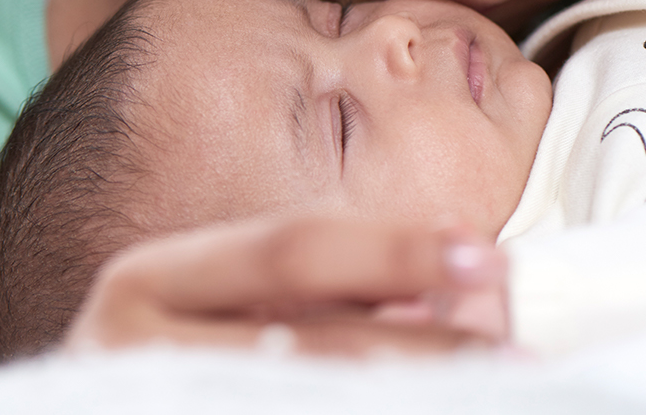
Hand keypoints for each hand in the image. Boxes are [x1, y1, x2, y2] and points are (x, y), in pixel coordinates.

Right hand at [63, 217, 508, 356]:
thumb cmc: (160, 363)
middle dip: (425, 346)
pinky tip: (414, 412)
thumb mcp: (214, 310)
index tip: (485, 254)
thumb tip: (449, 290)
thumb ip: (310, 294)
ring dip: (408, 397)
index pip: (289, 247)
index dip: (394, 249)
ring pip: (305, 398)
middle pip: (310, 342)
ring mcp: (150, 400)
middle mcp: (131, 345)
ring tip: (491, 388)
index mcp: (148, 279)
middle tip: (515, 349)